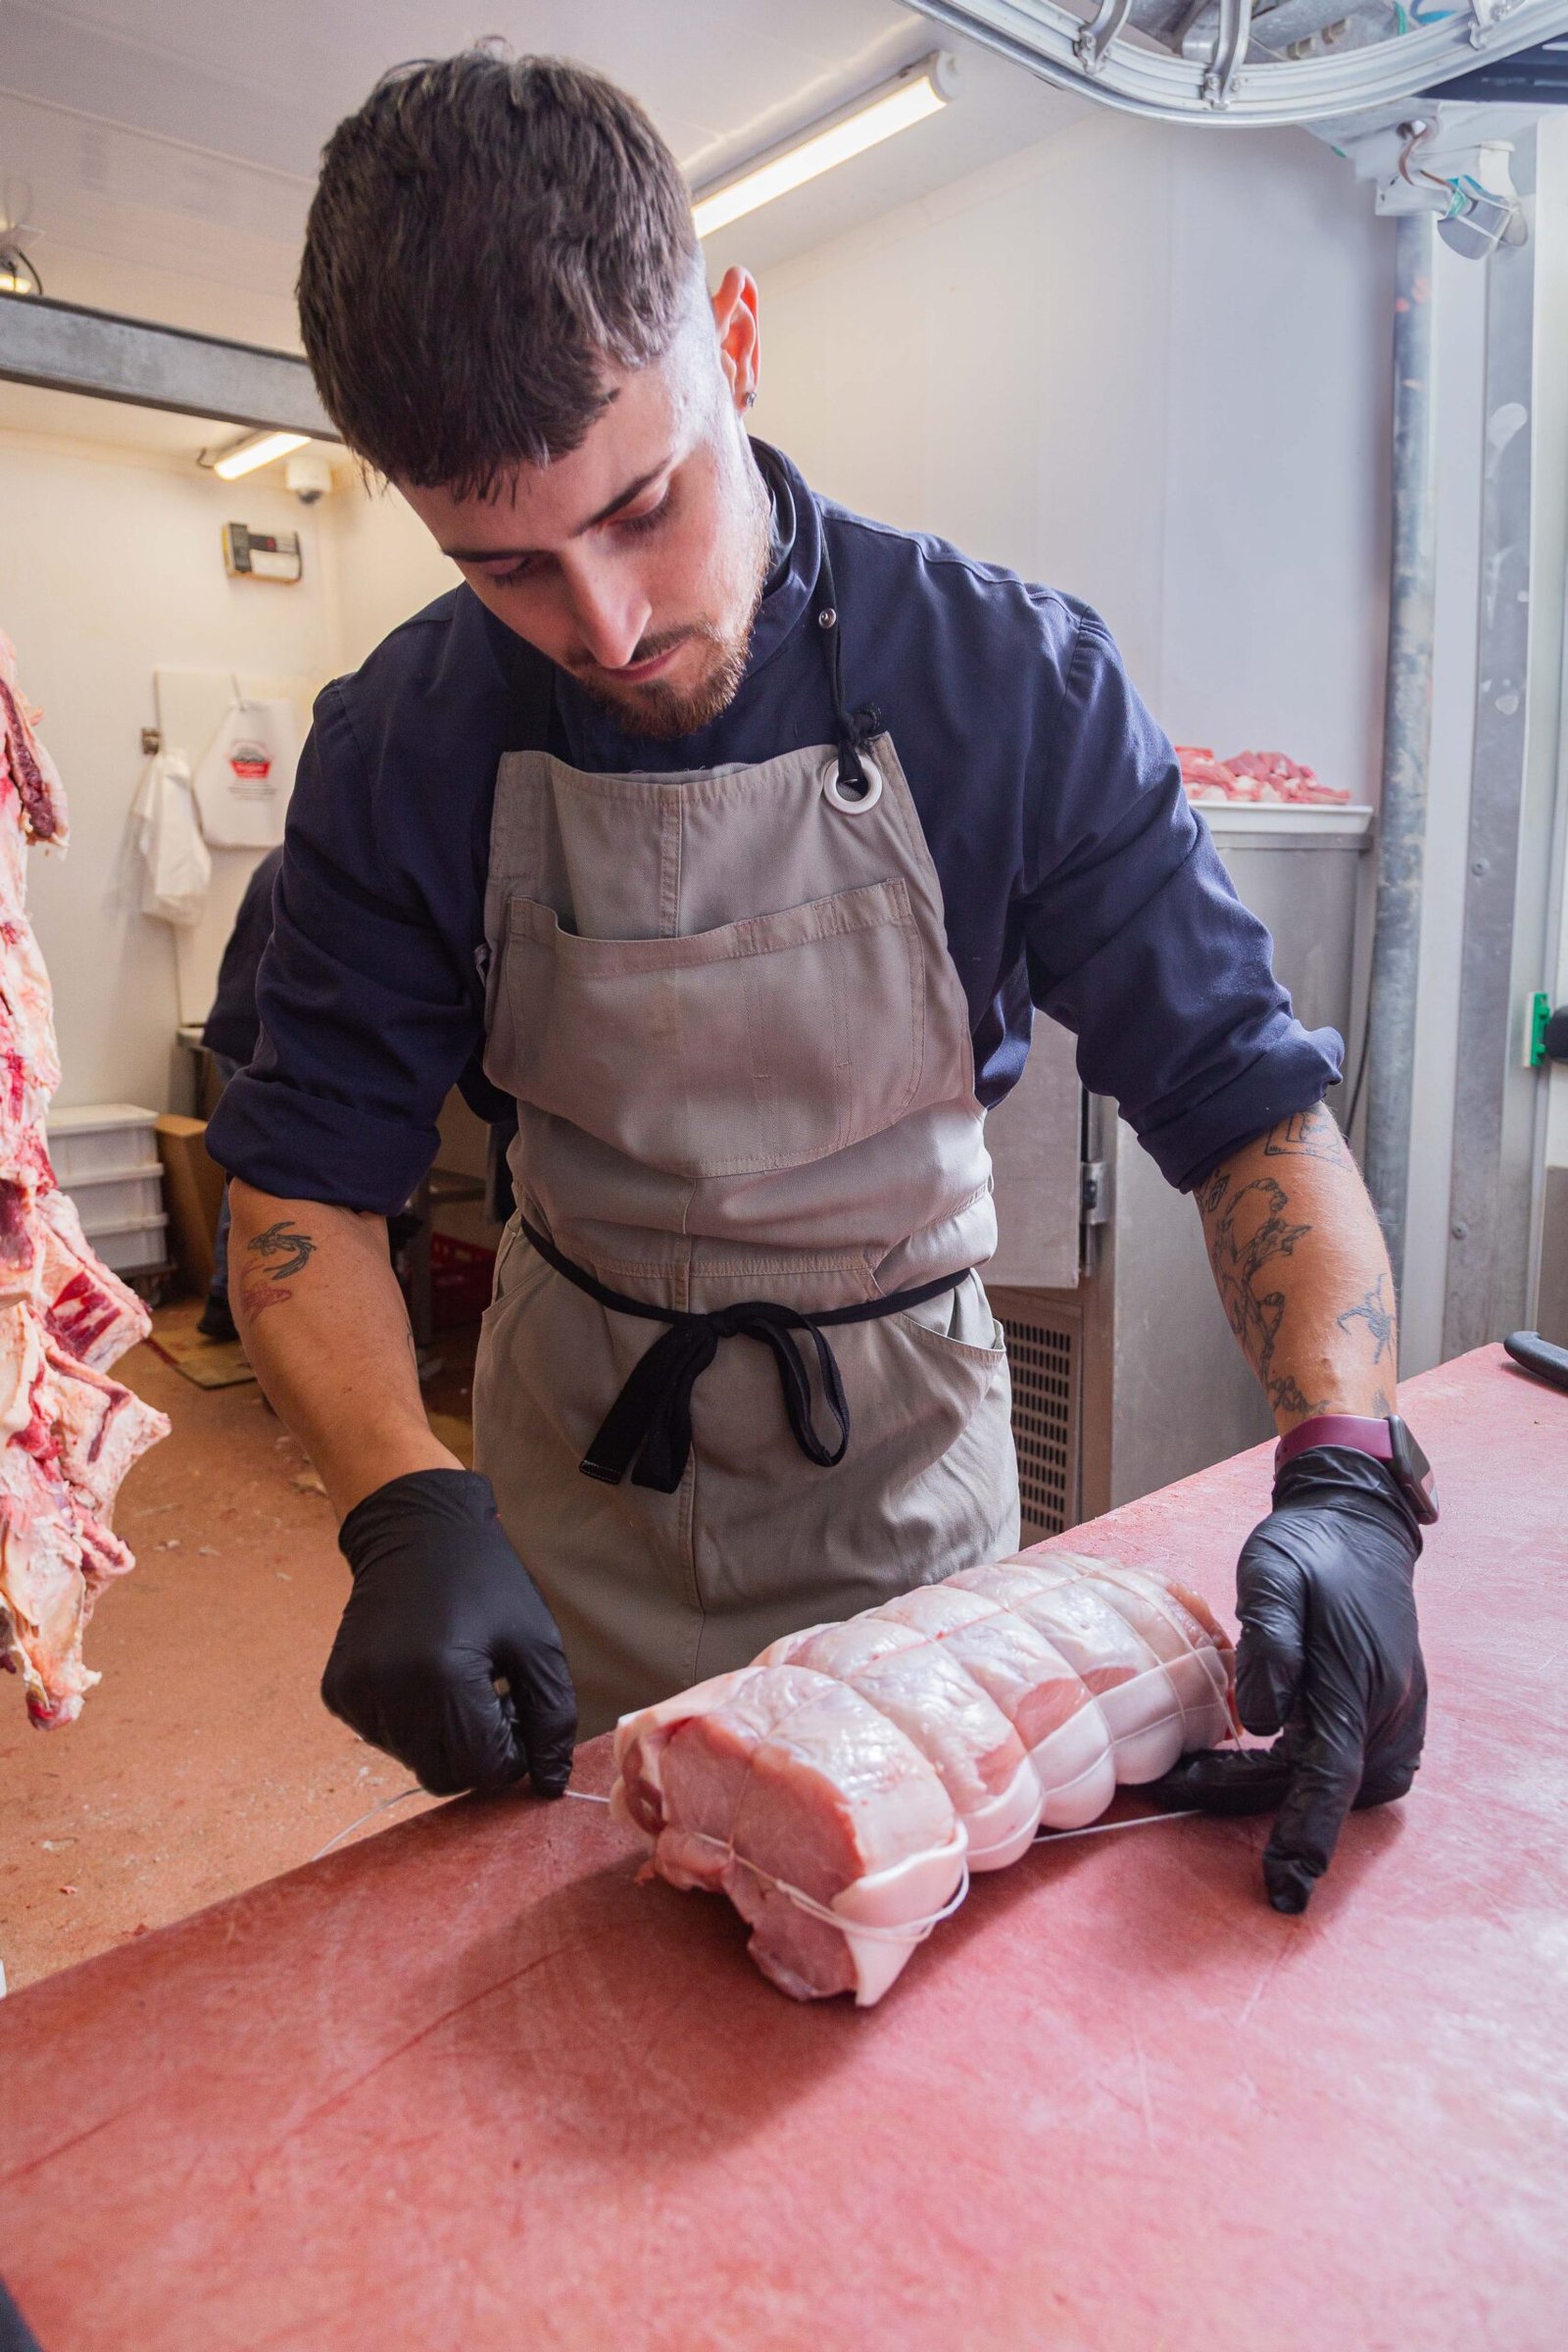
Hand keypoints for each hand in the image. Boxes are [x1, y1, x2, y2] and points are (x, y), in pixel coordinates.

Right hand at [323, 1468, 576, 1797]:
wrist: (415, 1530)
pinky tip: (422, 1674)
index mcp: (442, 1679)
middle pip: (443, 1775)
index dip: (511, 1751)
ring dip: (442, 1737)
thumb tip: (548, 1786)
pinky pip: (383, 1737)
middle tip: (491, 1699)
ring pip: (412, 1759)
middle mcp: (389, 1692)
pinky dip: (410, 1722)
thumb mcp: (537, 1642)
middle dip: (477, 1752)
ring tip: (458, 1680)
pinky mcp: (337, 1692)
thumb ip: (552, 1716)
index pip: (484, 1769)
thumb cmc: (486, 1582)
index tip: (516, 1709)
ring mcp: (355, 1694)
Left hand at [1149, 1448, 1426, 1909]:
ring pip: (1330, 1784)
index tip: (1283, 1888)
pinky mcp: (1388, 1720)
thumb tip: (1260, 1719)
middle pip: (1320, 1787)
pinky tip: (1242, 1763)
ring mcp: (1396, 1720)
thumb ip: (1268, 1643)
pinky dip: (1292, 1776)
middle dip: (1249, 1799)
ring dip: (1266, 1789)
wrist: (1358, 1528)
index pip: (1329, 1776)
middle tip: (1175, 1785)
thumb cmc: (1308, 1550)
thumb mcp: (1272, 1575)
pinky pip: (1340, 1768)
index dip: (1303, 1834)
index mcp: (1359, 1683)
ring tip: (1194, 1776)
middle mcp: (1389, 1713)